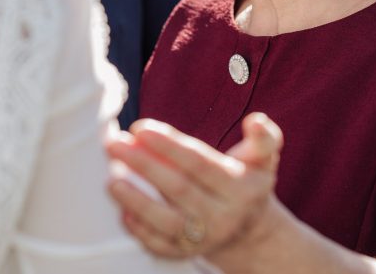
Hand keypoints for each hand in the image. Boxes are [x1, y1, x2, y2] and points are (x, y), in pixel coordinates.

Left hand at [105, 113, 282, 259]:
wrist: (250, 230)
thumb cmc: (247, 181)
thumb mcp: (263, 159)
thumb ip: (264, 137)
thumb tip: (255, 121)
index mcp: (241, 189)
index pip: (200, 163)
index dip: (169, 145)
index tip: (140, 127)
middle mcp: (223, 216)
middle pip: (178, 188)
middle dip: (143, 165)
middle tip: (114, 144)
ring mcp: (205, 239)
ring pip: (166, 221)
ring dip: (136, 201)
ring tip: (111, 180)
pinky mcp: (187, 254)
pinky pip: (160, 245)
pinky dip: (140, 231)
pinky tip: (122, 212)